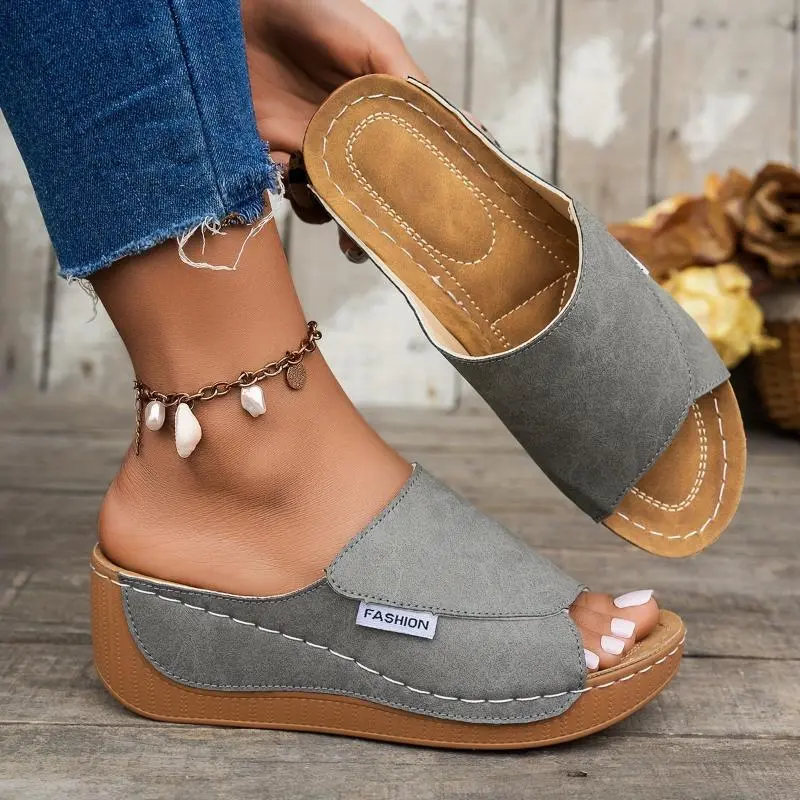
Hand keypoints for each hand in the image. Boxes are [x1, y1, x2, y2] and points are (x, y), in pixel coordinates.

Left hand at [242, 0, 425, 258]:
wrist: (241, 11)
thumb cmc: (316, 12)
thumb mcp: (374, 41)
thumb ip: (405, 81)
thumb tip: (447, 124)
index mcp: (383, 117)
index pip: (410, 162)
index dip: (423, 191)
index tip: (434, 216)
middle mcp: (353, 140)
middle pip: (374, 196)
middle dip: (378, 224)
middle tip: (381, 239)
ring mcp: (316, 151)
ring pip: (336, 204)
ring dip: (335, 213)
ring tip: (327, 195)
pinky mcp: (277, 155)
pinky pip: (293, 194)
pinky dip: (295, 195)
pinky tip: (289, 168)